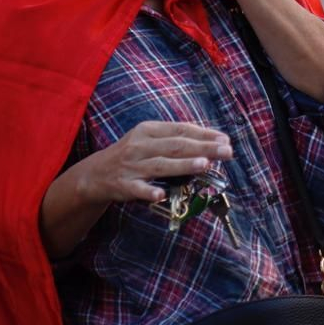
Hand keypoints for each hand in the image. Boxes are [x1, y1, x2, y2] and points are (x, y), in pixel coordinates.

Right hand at [75, 122, 233, 205]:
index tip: (225, 139)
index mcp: (147, 130)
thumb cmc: (132, 154)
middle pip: (175, 146)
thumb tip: (211, 139)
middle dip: (203, 148)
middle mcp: (140, 146)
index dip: (203, 134)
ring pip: (161, 165)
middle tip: (226, 151)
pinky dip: (150, 191)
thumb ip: (175, 138)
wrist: (96, 173)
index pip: (180, 130)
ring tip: (204, 164)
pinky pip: (138, 189)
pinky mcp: (124, 185)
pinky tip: (162, 194)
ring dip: (183, 165)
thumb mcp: (149, 139)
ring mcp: (132, 166)